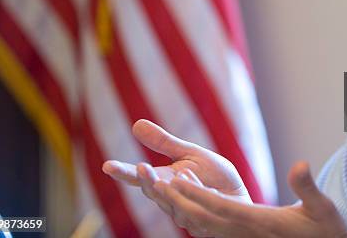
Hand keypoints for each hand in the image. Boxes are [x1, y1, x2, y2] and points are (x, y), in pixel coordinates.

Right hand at [102, 119, 251, 219]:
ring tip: (176, 175)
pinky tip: (202, 186)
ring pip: (175, 205)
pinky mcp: (204, 223)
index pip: (139, 179)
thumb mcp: (189, 154)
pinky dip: (200, 196)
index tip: (108, 166)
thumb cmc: (214, 175)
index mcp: (165, 182)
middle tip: (141, 168)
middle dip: (147, 182)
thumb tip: (136, 124)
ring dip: (175, 190)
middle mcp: (171, 201)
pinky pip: (200, 210)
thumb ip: (163, 143)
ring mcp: (186, 214)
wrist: (239, 195)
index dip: (123, 173)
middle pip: (154, 193)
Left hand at [155, 161, 346, 237]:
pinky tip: (187, 203)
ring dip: (182, 208)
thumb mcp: (322, 207)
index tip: (178, 178)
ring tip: (165, 187)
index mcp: (261, 223)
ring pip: (203, 226)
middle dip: (178, 201)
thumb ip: (307, 186)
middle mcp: (246, 234)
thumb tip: (300, 164)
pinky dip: (195, 216)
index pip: (222, 208)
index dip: (198, 194)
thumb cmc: (327, 231)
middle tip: (156, 181)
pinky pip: (212, 231)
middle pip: (203, 219)